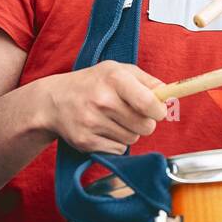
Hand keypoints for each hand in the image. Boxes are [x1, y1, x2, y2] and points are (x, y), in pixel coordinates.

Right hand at [44, 61, 166, 154]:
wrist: (52, 101)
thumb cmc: (91, 83)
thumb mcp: (117, 70)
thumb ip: (147, 81)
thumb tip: (169, 95)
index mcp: (114, 78)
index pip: (148, 103)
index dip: (159, 111)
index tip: (157, 110)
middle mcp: (102, 100)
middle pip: (145, 126)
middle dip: (145, 122)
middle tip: (132, 114)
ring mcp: (92, 122)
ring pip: (133, 139)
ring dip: (129, 132)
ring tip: (113, 119)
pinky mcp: (86, 142)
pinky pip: (119, 150)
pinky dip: (116, 143)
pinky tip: (103, 129)